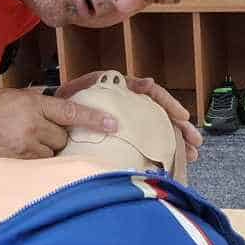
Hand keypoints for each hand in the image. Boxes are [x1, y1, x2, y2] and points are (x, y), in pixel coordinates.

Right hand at [0, 87, 114, 158]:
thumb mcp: (12, 96)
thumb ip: (37, 104)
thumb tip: (59, 112)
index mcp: (32, 103)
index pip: (71, 111)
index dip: (94, 119)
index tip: (114, 124)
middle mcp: (32, 126)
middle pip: (63, 138)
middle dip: (57, 138)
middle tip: (38, 133)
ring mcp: (23, 147)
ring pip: (51, 154)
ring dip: (45, 151)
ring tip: (24, 143)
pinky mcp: (15, 163)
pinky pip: (36, 166)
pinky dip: (34, 162)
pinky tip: (20, 154)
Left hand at [58, 72, 202, 162]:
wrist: (48, 119)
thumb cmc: (65, 102)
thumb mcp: (83, 89)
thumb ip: (113, 82)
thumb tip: (147, 82)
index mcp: (122, 91)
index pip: (153, 94)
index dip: (169, 104)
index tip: (183, 116)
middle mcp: (128, 105)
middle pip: (161, 114)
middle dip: (181, 128)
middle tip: (196, 143)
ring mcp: (127, 122)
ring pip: (157, 130)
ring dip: (176, 142)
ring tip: (192, 155)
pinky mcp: (124, 137)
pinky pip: (146, 143)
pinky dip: (160, 152)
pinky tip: (173, 162)